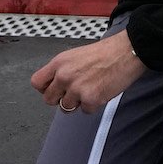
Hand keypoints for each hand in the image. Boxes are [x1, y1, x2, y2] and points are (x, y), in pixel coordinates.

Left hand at [30, 30, 145, 114]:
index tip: (53, 89)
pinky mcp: (90, 100)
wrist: (126, 52)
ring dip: (78, 102)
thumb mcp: (75, 55)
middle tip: (73, 93)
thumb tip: (55, 84)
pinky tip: (101, 91)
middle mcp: (64, 76)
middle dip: (60, 99)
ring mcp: (76, 89)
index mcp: (59, 63)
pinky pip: (85, 111)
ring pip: (66, 108)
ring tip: (91, 89)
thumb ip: (62, 69)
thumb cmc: (106, 52)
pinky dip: (93, 105)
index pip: (37, 82)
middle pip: (49, 99)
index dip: (45, 88)